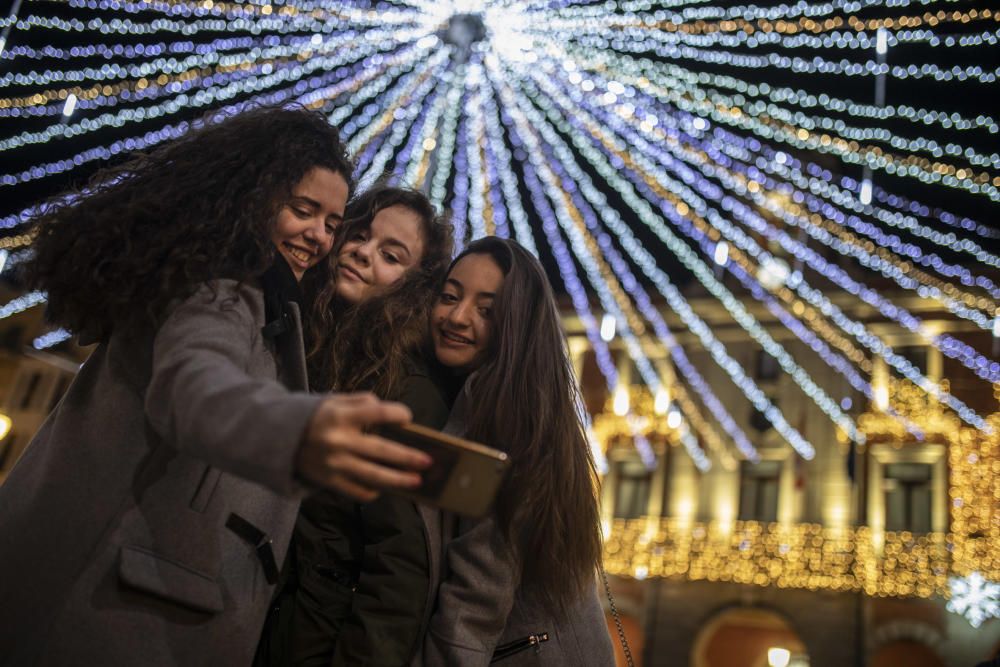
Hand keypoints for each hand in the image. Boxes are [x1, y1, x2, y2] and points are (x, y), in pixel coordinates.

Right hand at [296, 392, 430, 500]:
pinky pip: (356, 490)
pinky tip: (384, 489)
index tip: (408, 418)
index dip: (397, 414)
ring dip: (398, 480)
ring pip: (372, 475)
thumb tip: (388, 412)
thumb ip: (360, 402)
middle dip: (407, 457)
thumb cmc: (314, 416)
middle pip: (380, 450)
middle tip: (428, 461)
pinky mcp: (328, 480)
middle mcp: (338, 440)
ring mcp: (334, 463)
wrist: (278, 437)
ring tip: (416, 482)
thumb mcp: (333, 400)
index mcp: (340, 415)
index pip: (378, 413)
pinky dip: (373, 491)